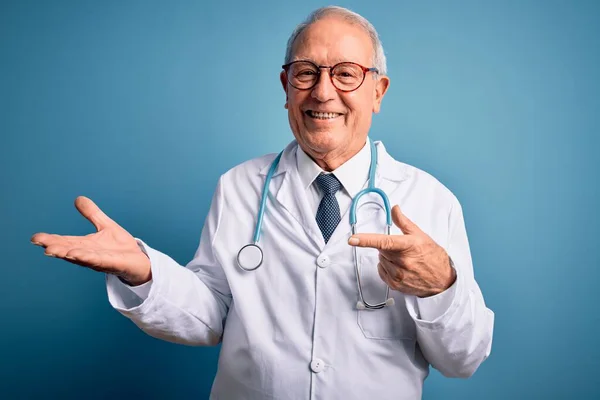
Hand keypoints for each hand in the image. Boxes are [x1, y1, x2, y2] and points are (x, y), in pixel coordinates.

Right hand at [31, 196, 150, 285]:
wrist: (139, 261)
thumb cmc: (120, 247)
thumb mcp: (106, 226)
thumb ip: (92, 214)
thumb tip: (78, 198)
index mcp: (85, 245)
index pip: (65, 241)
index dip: (50, 240)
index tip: (34, 238)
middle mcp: (89, 254)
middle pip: (68, 250)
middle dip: (54, 247)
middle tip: (40, 244)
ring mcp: (99, 261)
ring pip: (80, 257)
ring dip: (67, 254)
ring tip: (52, 251)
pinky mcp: (112, 264)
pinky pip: (98, 261)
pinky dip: (87, 258)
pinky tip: (77, 254)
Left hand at [348, 205, 455, 297]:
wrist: (443, 279)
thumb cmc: (433, 256)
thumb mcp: (420, 235)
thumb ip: (404, 222)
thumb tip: (395, 209)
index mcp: (408, 247)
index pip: (384, 241)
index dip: (366, 240)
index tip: (353, 239)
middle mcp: (403, 262)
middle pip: (381, 250)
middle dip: (387, 247)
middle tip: (401, 249)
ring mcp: (399, 275)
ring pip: (381, 261)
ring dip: (387, 258)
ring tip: (404, 260)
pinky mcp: (396, 285)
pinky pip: (382, 272)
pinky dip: (386, 268)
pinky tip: (399, 268)